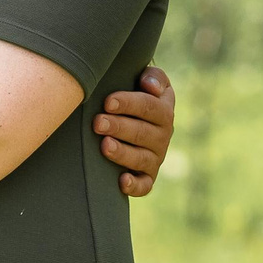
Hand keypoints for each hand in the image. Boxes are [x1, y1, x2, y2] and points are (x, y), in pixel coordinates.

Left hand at [95, 64, 175, 196]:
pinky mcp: (148, 177)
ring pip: (142, 158)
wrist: (133, 118)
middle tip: (98, 123)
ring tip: (105, 145)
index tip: (108, 102)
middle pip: (143, 132)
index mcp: (164, 109)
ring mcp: (155, 157)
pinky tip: (121, 180)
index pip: (150, 106)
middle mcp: (163, 135)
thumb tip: (150, 87)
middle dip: (120, 127)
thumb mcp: (146, 80)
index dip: (129, 104)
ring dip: (123, 153)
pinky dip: (135, 185)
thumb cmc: (133, 94)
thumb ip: (153, 77)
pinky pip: (145, 185)